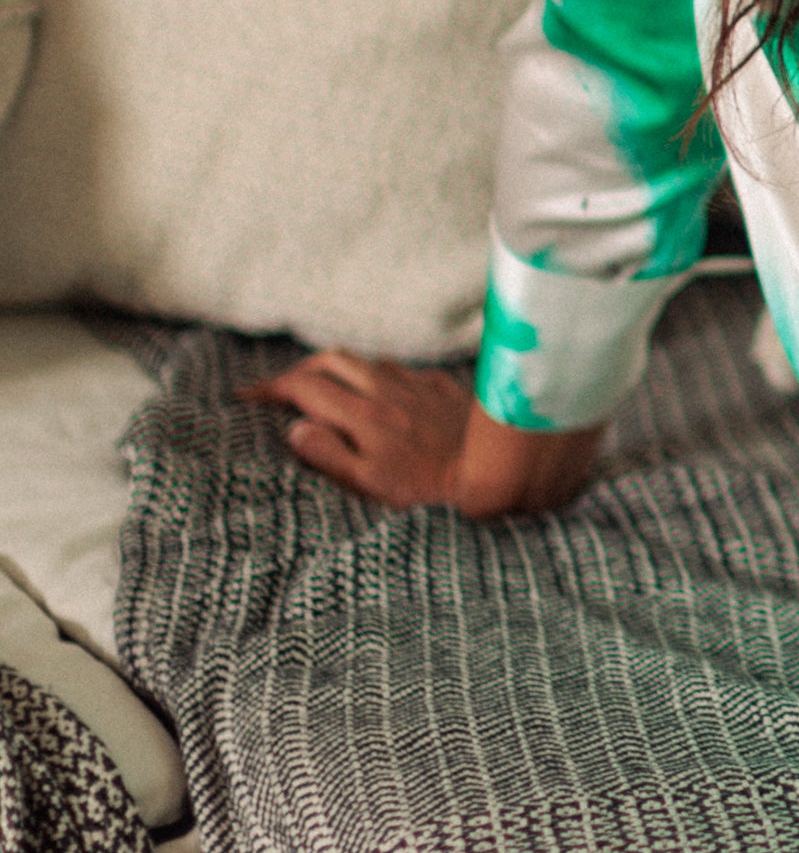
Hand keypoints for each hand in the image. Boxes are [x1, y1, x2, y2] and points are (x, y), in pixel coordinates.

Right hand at [244, 353, 478, 506]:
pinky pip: (404, 370)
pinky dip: (381, 375)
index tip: (247, 396)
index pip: (304, 386)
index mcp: (364, 414)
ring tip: (328, 388)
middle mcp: (388, 390)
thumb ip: (328, 455)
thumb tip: (294, 429)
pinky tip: (383, 392)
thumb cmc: (429, 491)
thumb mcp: (370, 484)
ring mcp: (419, 385)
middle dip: (301, 370)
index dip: (270, 388)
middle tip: (283, 389)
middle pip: (331, 361)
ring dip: (341, 369)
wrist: (496, 476)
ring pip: (367, 361)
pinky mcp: (445, 387)